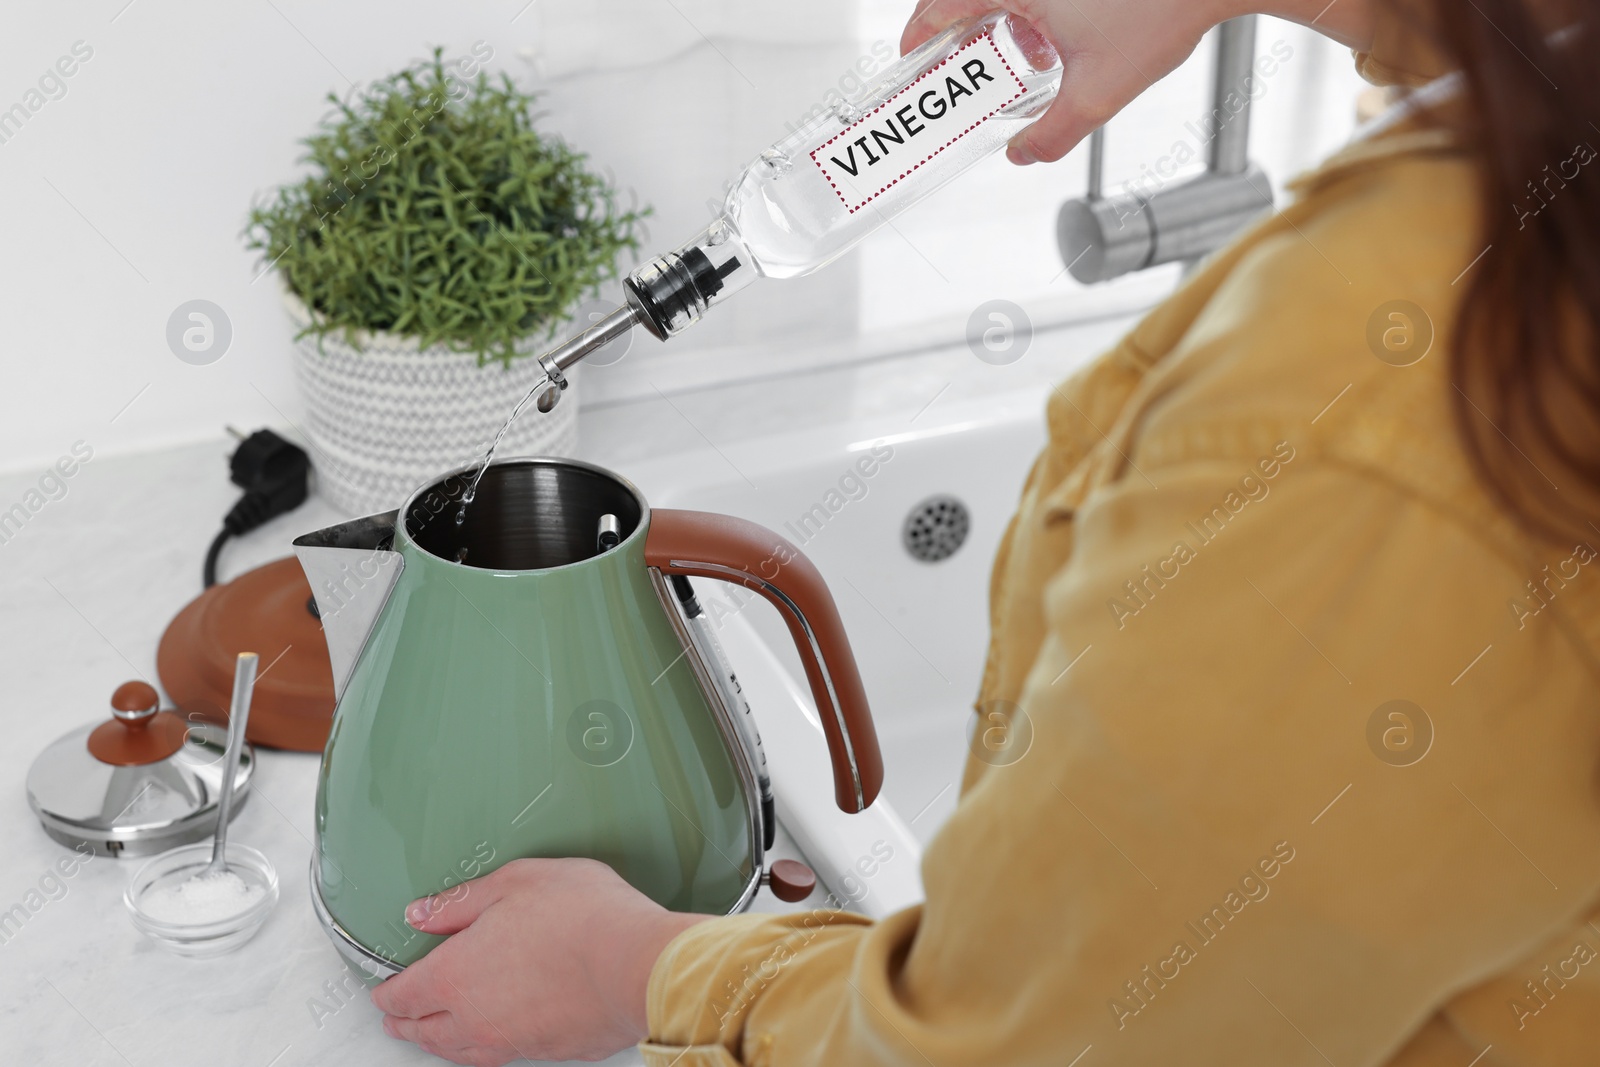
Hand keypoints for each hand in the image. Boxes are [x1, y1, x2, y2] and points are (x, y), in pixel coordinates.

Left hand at [370, 858, 709, 1065]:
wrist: (640, 965)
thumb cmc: (586, 917)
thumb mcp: (516, 882)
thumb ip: (461, 902)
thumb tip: (422, 913)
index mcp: (455, 975)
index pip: (402, 994)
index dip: (386, 991)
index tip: (382, 989)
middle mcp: (475, 1019)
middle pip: (424, 1031)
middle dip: (404, 1021)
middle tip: (395, 1017)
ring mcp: (511, 1042)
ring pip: (458, 1052)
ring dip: (438, 1042)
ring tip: (432, 1036)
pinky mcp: (546, 1052)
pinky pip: (499, 1056)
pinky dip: (482, 1048)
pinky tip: (491, 1039)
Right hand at [900, 0, 1377, 164]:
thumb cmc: (1159, 13)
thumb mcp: (1097, 94)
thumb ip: (1051, 134)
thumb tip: (1021, 154)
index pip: (937, 6)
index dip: (917, 37)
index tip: (914, 63)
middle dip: (957, 38)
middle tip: (959, 73)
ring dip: (997, 26)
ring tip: (1013, 65)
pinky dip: (1030, 15)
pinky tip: (1054, 43)